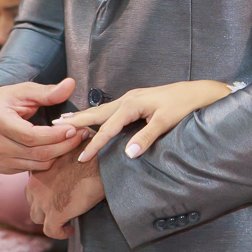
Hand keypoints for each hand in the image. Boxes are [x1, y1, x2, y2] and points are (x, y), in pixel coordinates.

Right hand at [0, 79, 87, 172]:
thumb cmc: (6, 100)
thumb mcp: (25, 91)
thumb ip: (48, 92)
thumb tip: (71, 84)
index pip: (31, 135)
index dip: (55, 135)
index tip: (74, 128)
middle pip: (37, 152)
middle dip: (64, 145)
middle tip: (82, 134)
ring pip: (37, 164)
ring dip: (60, 154)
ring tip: (75, 140)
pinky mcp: (3, 168)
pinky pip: (32, 168)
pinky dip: (49, 160)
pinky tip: (59, 147)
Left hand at [26, 137, 104, 237]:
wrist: (102, 163)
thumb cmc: (94, 151)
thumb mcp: (74, 146)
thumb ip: (67, 151)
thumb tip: (77, 144)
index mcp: (40, 167)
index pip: (33, 182)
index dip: (43, 189)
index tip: (55, 192)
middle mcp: (36, 184)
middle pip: (31, 201)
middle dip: (42, 205)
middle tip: (58, 207)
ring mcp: (43, 201)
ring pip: (37, 217)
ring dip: (48, 220)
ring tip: (63, 221)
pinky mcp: (55, 214)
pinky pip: (51, 231)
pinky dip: (59, 232)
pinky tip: (69, 230)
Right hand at [57, 80, 233, 161]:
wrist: (198, 93)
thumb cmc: (184, 106)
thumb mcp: (166, 123)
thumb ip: (146, 137)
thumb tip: (128, 153)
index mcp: (132, 104)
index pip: (108, 127)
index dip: (94, 144)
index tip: (81, 159)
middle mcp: (128, 98)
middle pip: (97, 113)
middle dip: (77, 121)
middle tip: (54, 126)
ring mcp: (130, 98)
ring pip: (102, 110)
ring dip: (84, 116)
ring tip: (65, 121)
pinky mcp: (135, 101)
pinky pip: (110, 110)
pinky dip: (96, 115)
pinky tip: (90, 118)